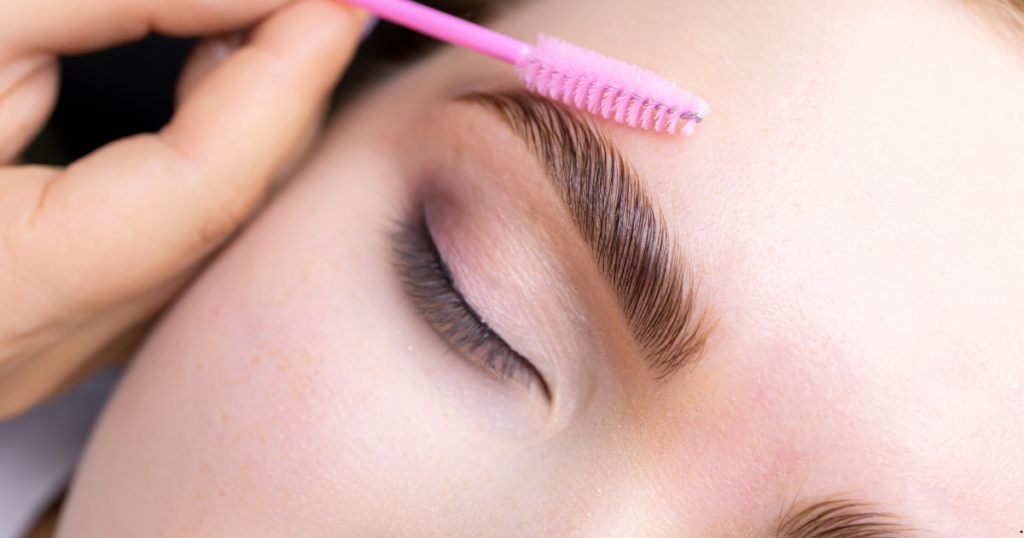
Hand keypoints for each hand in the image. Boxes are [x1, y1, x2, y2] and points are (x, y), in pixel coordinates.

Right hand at [0, 0, 366, 417]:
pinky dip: (204, 152)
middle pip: (229, 208)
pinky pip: (172, 234)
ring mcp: (58, 338)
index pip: (210, 182)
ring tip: (258, 23)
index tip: (337, 1)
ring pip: (211, 224)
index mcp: (12, 286)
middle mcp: (48, 338)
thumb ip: (112, 6)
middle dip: (282, 92)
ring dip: (248, 117)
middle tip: (307, 3)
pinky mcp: (57, 316)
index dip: (286, 79)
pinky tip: (198, 83)